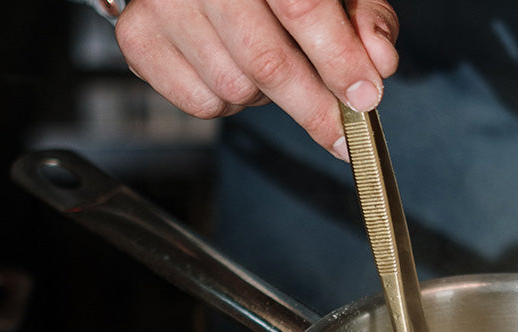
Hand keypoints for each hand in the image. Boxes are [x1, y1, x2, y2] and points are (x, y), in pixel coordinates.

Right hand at [114, 0, 399, 159]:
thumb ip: (363, 17)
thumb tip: (379, 62)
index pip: (301, 6)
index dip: (338, 59)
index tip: (364, 99)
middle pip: (265, 60)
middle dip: (313, 107)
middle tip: (343, 132)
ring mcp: (162, 5)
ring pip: (234, 89)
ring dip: (266, 98)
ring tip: (270, 69)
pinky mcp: (138, 39)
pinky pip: (200, 104)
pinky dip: (228, 104)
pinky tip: (233, 70)